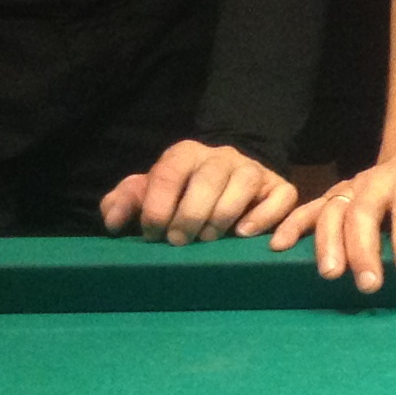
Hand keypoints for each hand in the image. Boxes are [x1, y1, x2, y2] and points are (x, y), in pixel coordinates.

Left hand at [99, 139, 295, 245]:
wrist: (226, 181)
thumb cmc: (180, 194)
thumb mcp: (149, 193)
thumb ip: (127, 201)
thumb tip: (114, 222)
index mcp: (185, 154)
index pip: (169, 172)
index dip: (158, 205)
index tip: (152, 234)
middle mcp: (221, 156)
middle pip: (209, 178)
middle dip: (190, 214)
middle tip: (178, 241)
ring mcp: (253, 169)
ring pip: (245, 182)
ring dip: (223, 215)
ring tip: (208, 239)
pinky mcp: (279, 187)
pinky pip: (281, 197)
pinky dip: (264, 216)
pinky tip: (243, 234)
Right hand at [275, 151, 395, 293]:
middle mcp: (376, 180)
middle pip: (362, 211)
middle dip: (364, 248)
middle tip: (370, 285)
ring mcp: (351, 188)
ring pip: (332, 212)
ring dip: (327, 244)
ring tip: (330, 277)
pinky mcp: (334, 199)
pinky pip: (307, 210)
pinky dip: (291, 226)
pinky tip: (276, 249)